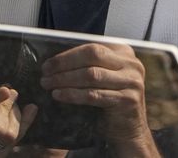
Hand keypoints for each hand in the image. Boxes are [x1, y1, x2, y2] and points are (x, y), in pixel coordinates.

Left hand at [40, 43, 158, 156]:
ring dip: (65, 79)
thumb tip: (54, 60)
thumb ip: (87, 64)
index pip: (90, 47)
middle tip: (45, 73)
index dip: (66, 55)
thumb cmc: (110, 101)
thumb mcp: (102, 76)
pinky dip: (73, 94)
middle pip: (92, 56)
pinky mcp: (128, 100)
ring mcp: (132, 82)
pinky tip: (59, 95)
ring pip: (91, 75)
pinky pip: (94, 94)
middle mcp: (131, 64)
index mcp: (123, 53)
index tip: (48, 63)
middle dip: (64, 64)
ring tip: (48, 84)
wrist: (130, 130)